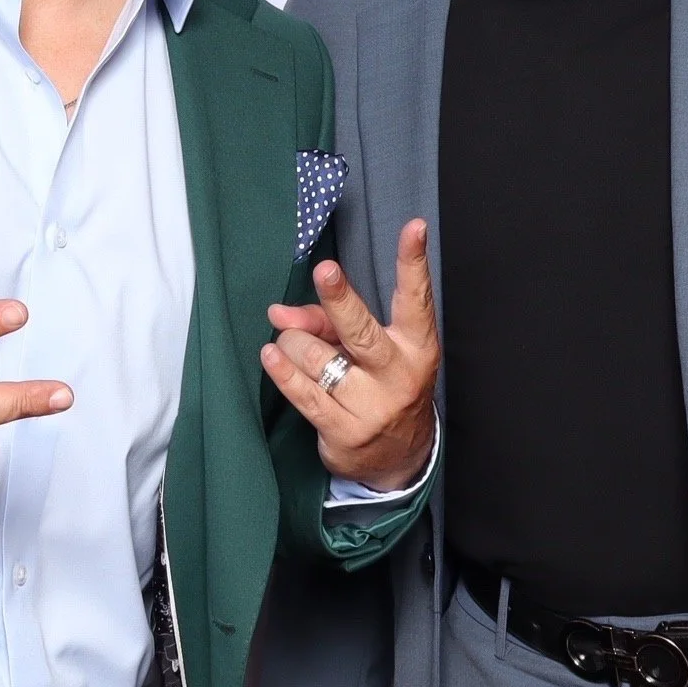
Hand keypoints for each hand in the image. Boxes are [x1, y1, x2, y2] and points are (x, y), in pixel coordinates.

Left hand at [263, 220, 438, 492]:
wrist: (399, 459)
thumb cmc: (383, 385)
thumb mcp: (371, 350)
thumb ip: (330, 323)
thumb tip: (281, 312)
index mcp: (416, 346)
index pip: (416, 298)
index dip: (413, 262)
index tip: (413, 228)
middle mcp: (398, 375)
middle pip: (361, 330)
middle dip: (340, 298)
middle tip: (325, 270)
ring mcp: (372, 406)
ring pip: (318, 358)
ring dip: (294, 343)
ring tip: (288, 341)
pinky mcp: (345, 431)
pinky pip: (304, 394)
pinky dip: (282, 370)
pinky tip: (271, 354)